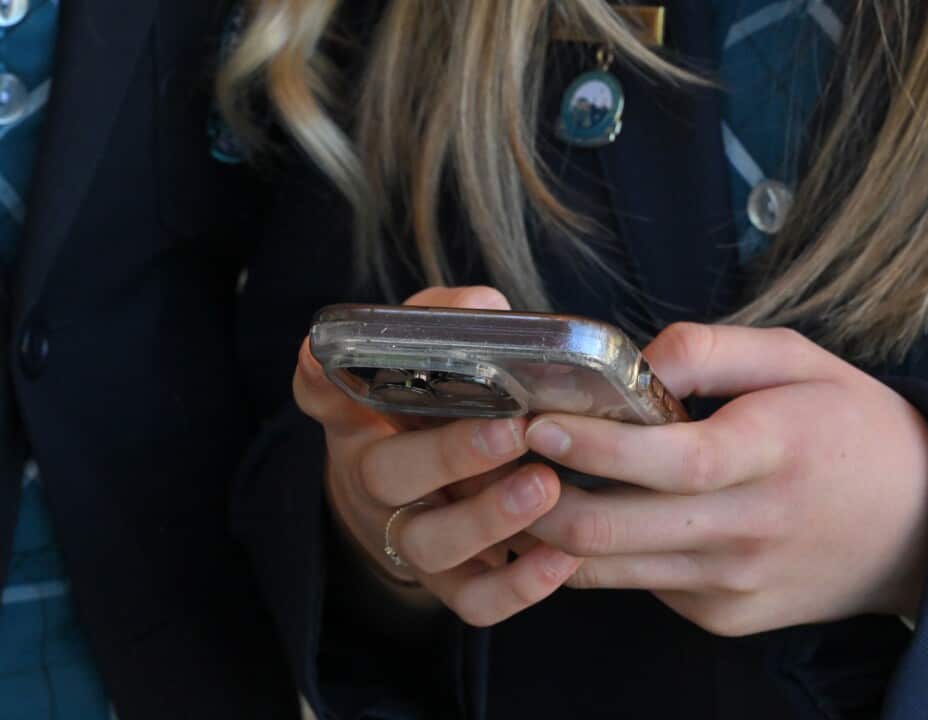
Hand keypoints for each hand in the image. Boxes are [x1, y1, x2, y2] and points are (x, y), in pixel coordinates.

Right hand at [293, 286, 580, 625]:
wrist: (434, 492)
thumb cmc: (443, 406)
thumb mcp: (438, 355)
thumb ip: (454, 321)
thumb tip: (486, 308)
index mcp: (364, 414)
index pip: (323, 391)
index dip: (321, 379)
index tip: (323, 358)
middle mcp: (376, 478)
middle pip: (387, 475)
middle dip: (450, 454)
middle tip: (510, 430)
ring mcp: (410, 535)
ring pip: (430, 543)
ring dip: (489, 518)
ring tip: (545, 486)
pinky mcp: (449, 582)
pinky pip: (474, 601)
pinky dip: (518, 588)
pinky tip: (563, 558)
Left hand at [523, 323, 927, 635]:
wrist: (922, 526)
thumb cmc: (853, 428)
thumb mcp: (800, 359)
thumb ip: (712, 350)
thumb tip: (634, 361)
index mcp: (773, 453)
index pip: (669, 460)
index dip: (595, 447)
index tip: (538, 422)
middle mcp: (749, 529)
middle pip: (617, 531)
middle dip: (538, 499)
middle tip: (502, 459)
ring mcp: (734, 584)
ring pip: (611, 570)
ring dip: (553, 532)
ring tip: (524, 485)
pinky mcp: (724, 616)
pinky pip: (642, 584)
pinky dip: (606, 553)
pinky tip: (599, 514)